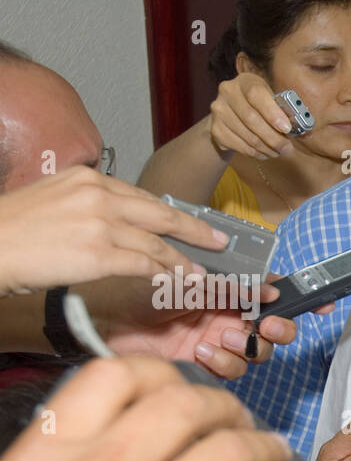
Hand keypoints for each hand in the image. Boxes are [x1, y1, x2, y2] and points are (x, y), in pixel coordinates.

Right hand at [0, 168, 227, 296]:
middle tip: (220, 241)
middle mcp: (99, 195)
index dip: (169, 214)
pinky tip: (177, 282)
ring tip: (200, 272)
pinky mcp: (99, 253)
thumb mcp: (53, 197)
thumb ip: (86, 203)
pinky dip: (165, 274)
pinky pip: (144, 264)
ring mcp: (101, 224)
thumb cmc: (12, 229)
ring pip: (157, 243)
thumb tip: (111, 218)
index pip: (140, 197)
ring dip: (182, 260)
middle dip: (195, 230)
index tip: (189, 223)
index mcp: (88, 178)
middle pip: (160, 214)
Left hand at [98, 274, 326, 380]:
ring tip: (222, 336)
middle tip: (271, 326)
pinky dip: (223, 362)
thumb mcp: (185, 283)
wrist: (96, 324)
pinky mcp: (202, 366)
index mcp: (224, 289)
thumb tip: (265, 290)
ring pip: (256, 353)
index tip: (322, 302)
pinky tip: (202, 351)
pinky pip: (231, 372)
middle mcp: (224, 316)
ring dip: (246, 346)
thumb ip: (226, 288)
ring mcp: (214, 342)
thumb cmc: (131, 293)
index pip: (271, 292)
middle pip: (272, 328)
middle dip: (279, 328)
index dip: (299, 297)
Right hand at [209, 72, 295, 160]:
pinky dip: (256, 153)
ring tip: (278, 152)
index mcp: (245, 80)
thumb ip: (286, 111)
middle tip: (287, 148)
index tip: (287, 128)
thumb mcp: (272, 100)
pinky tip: (265, 153)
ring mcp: (219, 111)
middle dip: (273, 138)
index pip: (256, 94)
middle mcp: (227, 91)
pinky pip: (240, 147)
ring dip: (267, 148)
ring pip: (247, 136)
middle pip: (251, 119)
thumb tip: (306, 130)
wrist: (230, 114)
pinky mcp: (215, 130)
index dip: (272, 112)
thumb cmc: (259, 107)